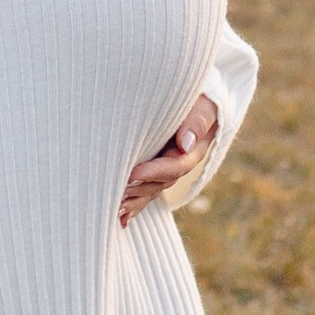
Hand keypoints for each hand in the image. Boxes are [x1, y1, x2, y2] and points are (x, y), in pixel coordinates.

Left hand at [121, 92, 219, 224]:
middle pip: (161, 182)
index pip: (175, 165)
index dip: (154, 171)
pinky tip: (121, 219)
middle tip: (115, 195)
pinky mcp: (155, 167)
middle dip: (139, 191)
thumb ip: (196, 121)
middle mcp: (181, 162)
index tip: (132, 173)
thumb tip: (185, 144)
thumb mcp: (201, 103)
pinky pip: (146, 189)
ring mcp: (168, 167)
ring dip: (134, 201)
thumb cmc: (195, 94)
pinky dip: (135, 204)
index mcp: (193, 149)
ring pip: (152, 189)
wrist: (191, 94)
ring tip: (113, 209)